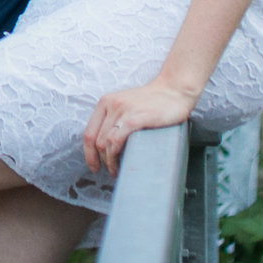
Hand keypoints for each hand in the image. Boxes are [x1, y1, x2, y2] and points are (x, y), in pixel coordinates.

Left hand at [82, 80, 196, 174]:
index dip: (89, 154)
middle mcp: (111, 104)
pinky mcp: (136, 118)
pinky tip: (123, 164)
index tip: (94, 166)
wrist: (174, 90)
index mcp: (106, 102)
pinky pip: (117, 139)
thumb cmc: (153, 101)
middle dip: (101, 161)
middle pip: (96, 141)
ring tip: (117, 171)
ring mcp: (123, 111)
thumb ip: (114, 119)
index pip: (88, 133)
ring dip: (109, 162)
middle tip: (110, 171)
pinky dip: (116, 155)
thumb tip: (106, 147)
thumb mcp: (126, 105)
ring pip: (106, 143)